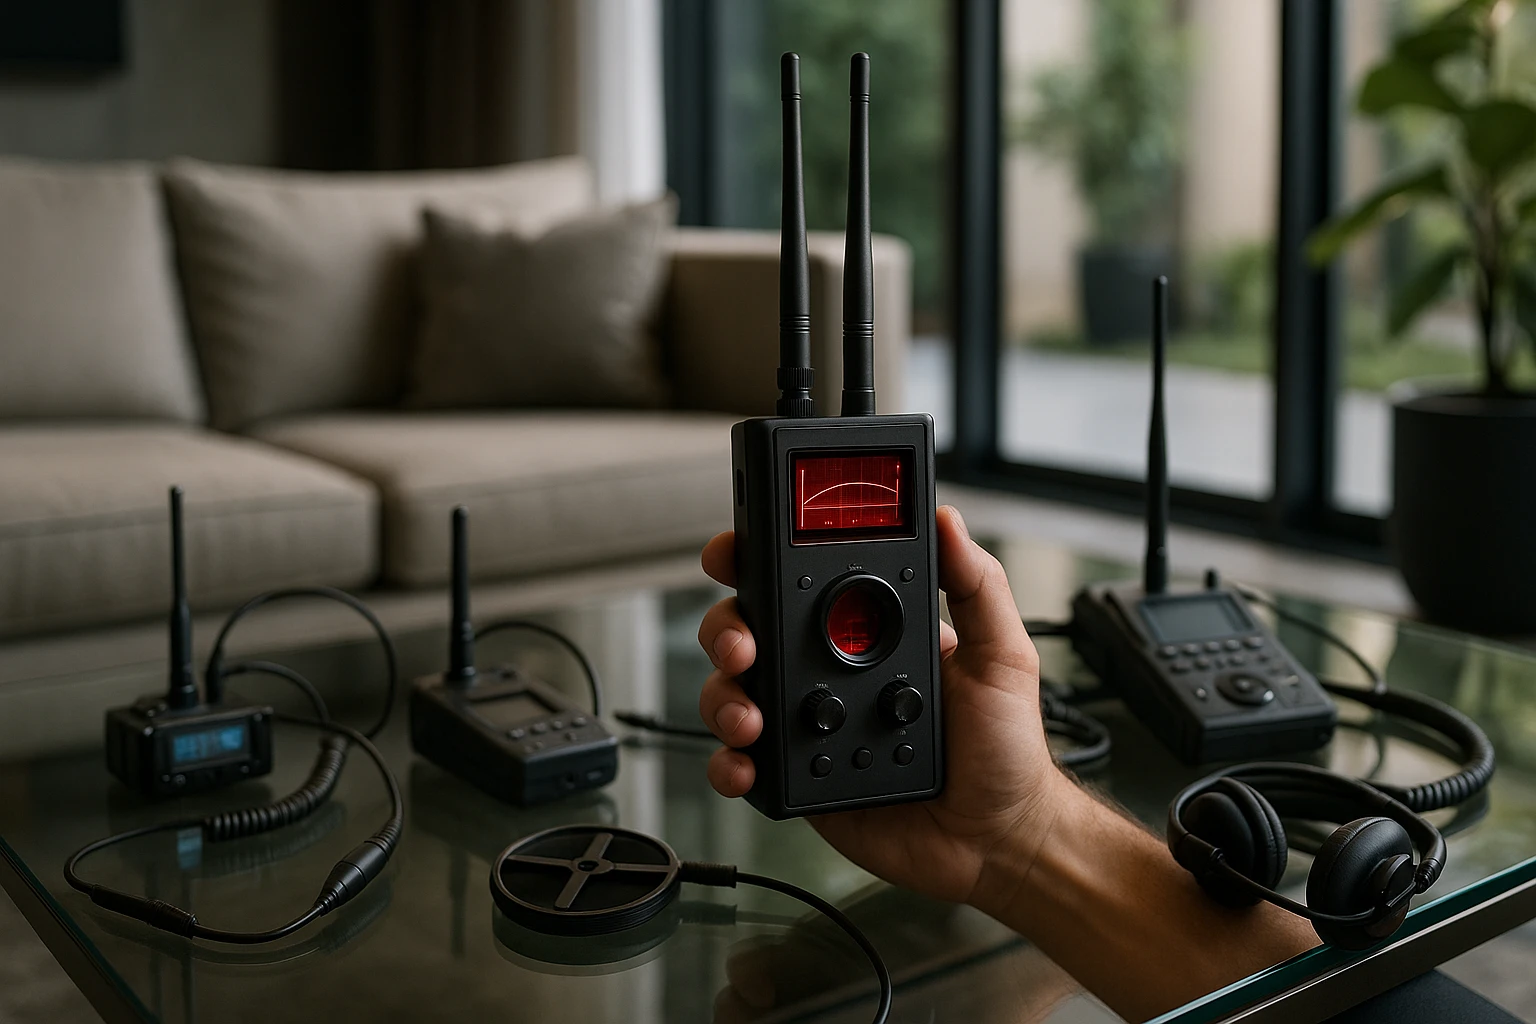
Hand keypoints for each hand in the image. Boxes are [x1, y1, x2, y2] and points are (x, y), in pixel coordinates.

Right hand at [696, 505, 1071, 906]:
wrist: (998, 839)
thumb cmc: (1005, 749)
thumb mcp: (1002, 656)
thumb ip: (978, 585)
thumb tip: (950, 521)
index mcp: (867, 635)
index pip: (799, 582)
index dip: (757, 562)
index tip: (736, 553)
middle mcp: (827, 674)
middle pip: (749, 631)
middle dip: (727, 628)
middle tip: (743, 645)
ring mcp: (807, 726)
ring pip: (734, 693)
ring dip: (724, 696)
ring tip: (750, 716)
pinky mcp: (797, 778)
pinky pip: (743, 764)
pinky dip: (729, 762)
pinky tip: (745, 764)